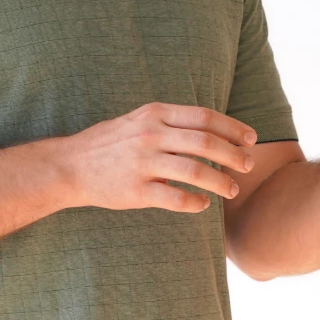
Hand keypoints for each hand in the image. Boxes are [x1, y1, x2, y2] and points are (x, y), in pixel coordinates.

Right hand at [63, 102, 256, 212]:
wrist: (69, 166)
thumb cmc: (109, 144)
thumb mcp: (138, 120)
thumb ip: (170, 121)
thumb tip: (210, 127)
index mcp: (155, 114)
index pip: (204, 117)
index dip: (232, 128)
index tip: (250, 139)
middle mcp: (151, 135)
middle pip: (206, 143)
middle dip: (233, 155)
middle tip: (248, 166)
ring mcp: (143, 163)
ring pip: (196, 172)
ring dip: (221, 182)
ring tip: (231, 190)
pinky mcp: (136, 190)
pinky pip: (176, 198)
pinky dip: (195, 203)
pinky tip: (203, 205)